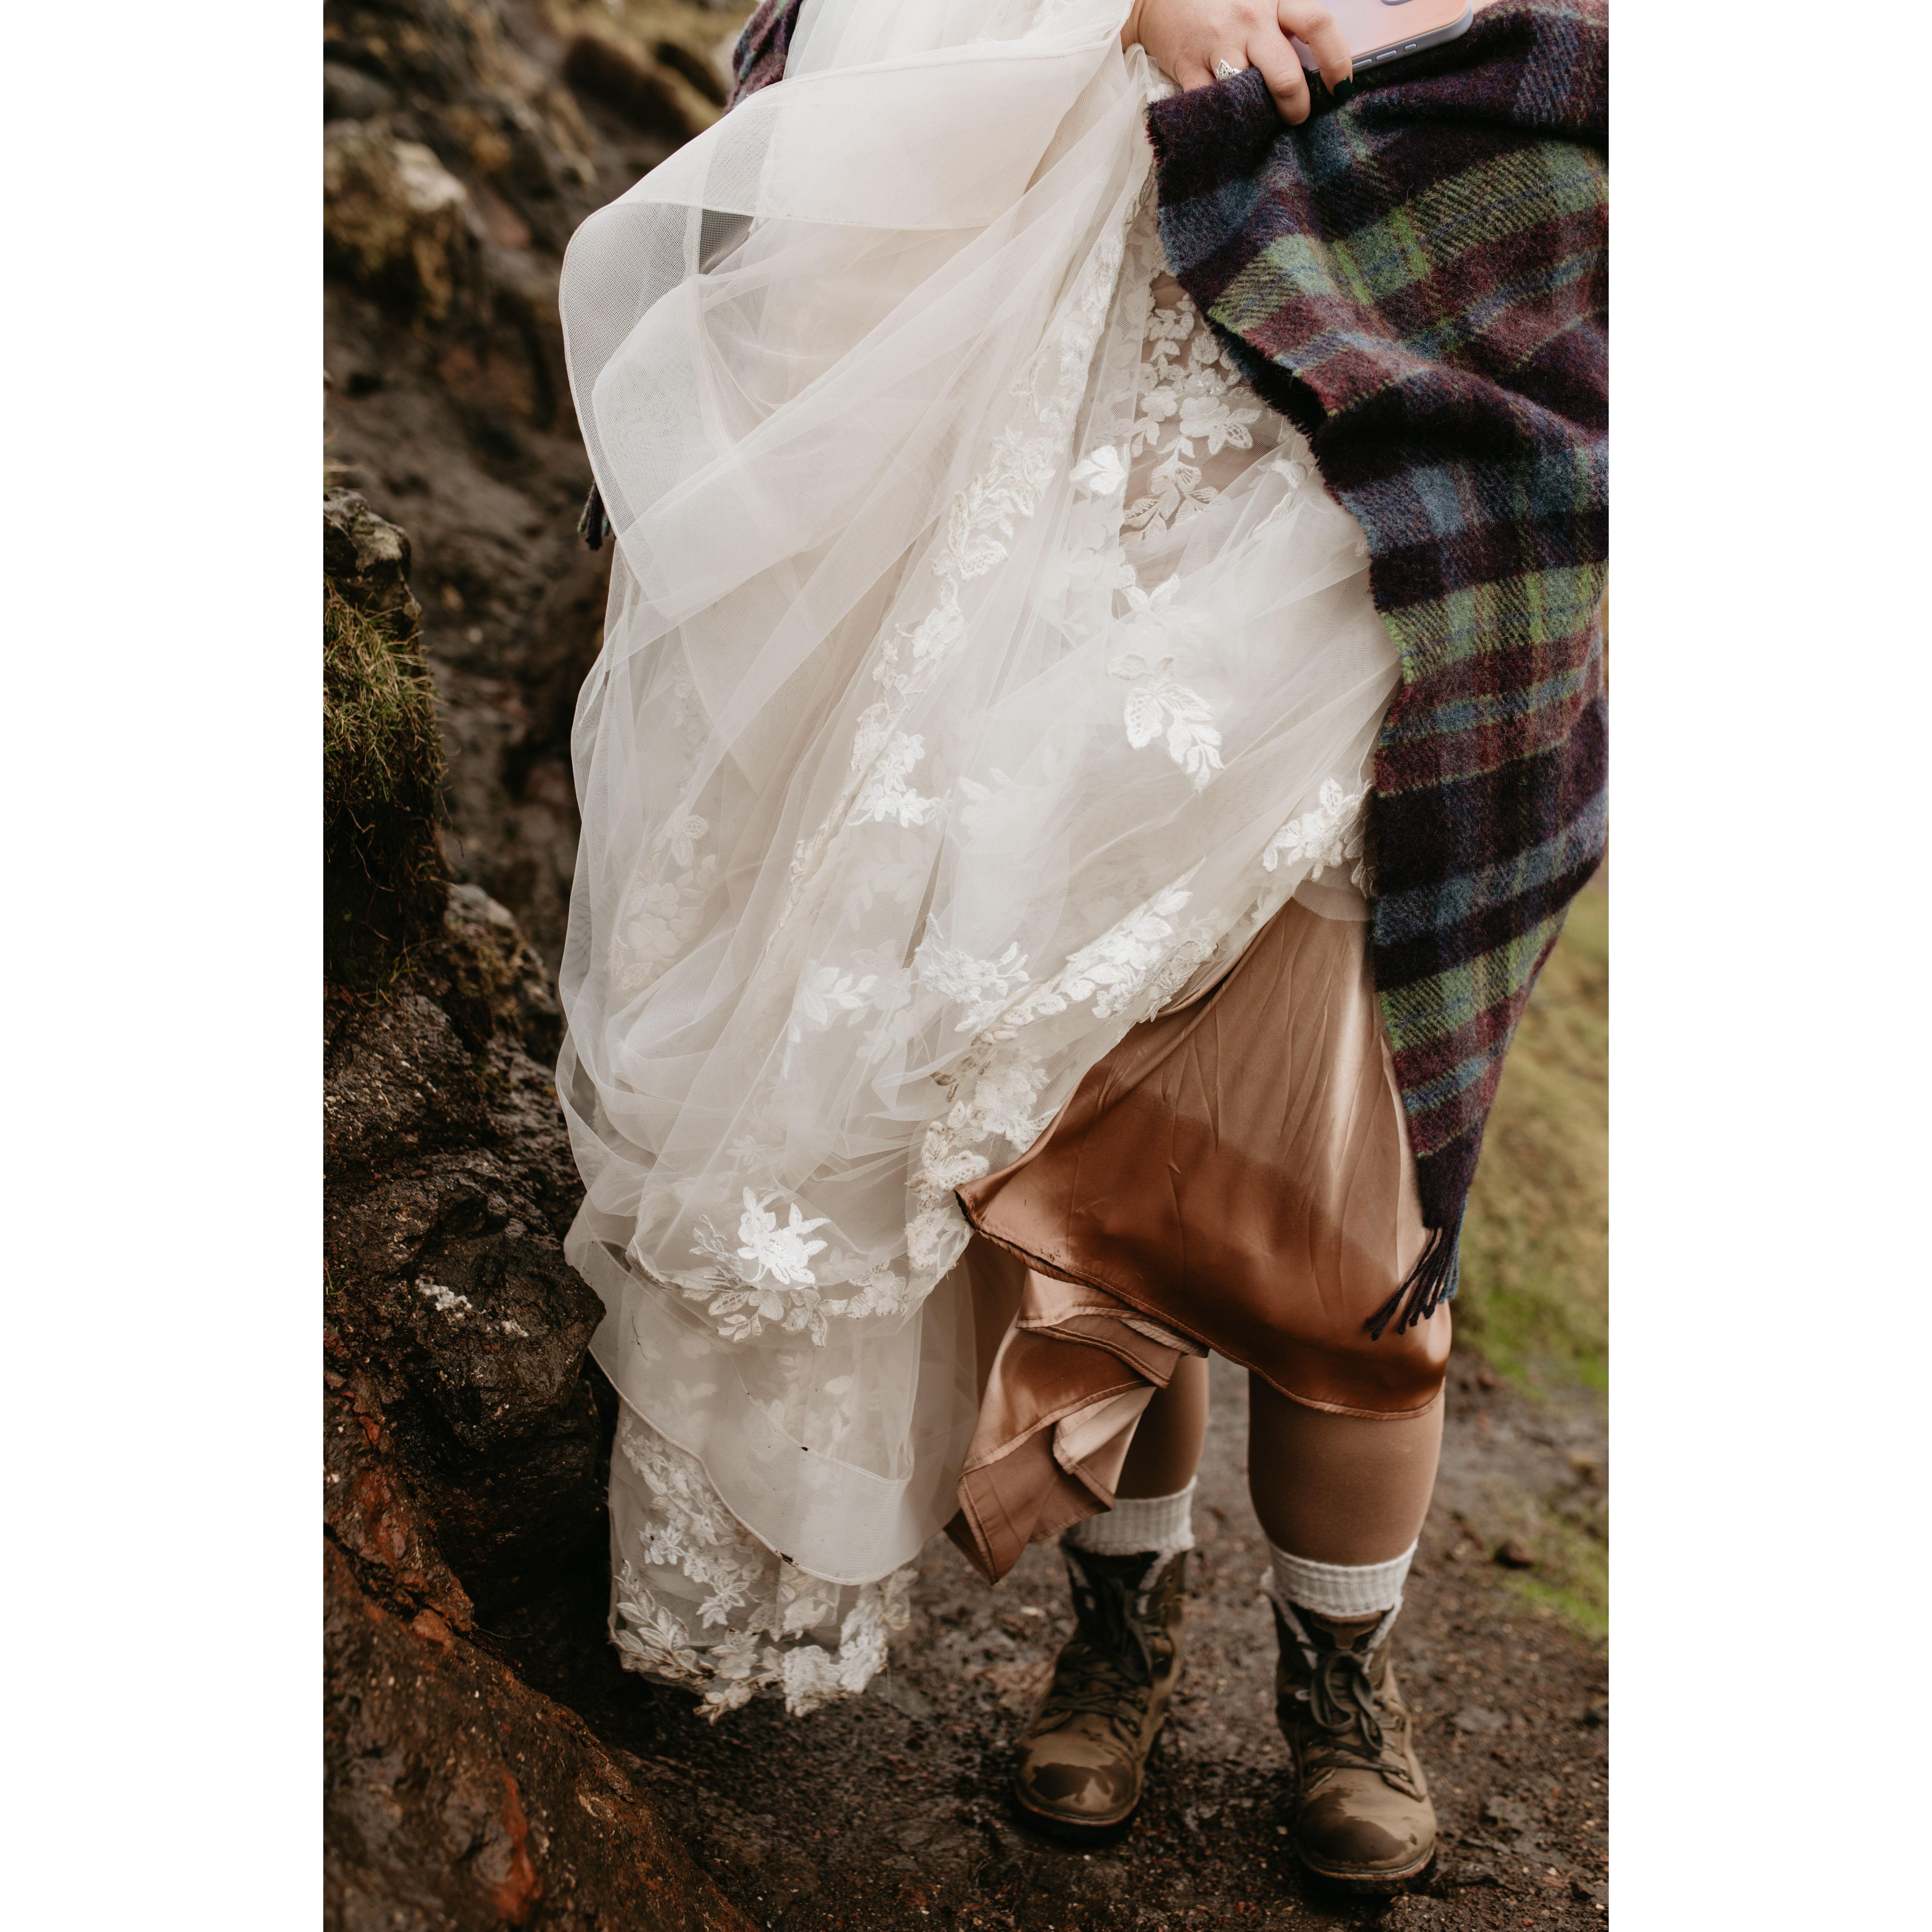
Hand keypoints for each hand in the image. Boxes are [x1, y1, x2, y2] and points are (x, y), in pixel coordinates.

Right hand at [1120, 0, 1353, 125]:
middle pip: (1286, 77)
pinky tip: (1229, 122)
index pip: (1318, 25)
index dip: (1337, 62)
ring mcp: (1217, 45)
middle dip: (1296, 107)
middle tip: (1297, 118)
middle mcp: (1248, 20)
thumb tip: (1316, 64)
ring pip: (1249, 97)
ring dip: (1260, 118)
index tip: (1340, 88)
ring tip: (1261, 119)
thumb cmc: (1219, 1)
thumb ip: (1286, 20)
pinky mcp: (1188, 67)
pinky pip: (1212, 105)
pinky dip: (1223, 121)